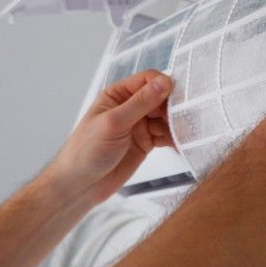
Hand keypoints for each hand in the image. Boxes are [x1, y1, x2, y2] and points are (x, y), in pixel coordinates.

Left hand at [45, 70, 173, 204]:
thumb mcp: (114, 123)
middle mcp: (130, 107)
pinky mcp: (146, 143)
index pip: (147, 80)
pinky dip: (175, 138)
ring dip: (176, 124)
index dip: (163, 85)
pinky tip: (182, 143)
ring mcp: (139, 125)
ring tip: (185, 133)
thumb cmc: (86, 151)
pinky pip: (165, 135)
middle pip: (161, 98)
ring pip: (166, 117)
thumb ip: (140, 103)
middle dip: (174, 107)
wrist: (80, 187)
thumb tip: (165, 82)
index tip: (177, 97)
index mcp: (118, 95)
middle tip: (185, 118)